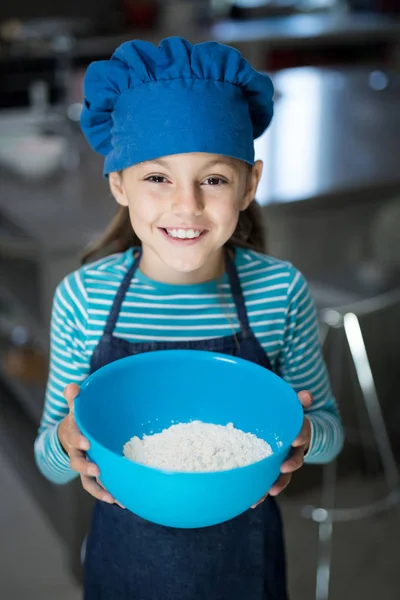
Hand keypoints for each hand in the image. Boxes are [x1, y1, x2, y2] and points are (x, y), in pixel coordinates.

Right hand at [58, 383, 123, 507]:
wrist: (70, 436)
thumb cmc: (79, 419)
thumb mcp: (76, 407)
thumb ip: (75, 397)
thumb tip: (72, 387)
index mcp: (73, 434)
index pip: (73, 436)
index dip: (78, 440)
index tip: (86, 442)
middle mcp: (76, 453)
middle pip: (77, 462)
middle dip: (86, 467)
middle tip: (97, 469)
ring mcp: (84, 466)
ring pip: (87, 480)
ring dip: (98, 488)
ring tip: (112, 496)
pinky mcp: (93, 475)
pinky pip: (97, 487)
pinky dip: (107, 494)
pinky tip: (122, 501)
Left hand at [252, 390, 312, 508]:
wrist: (290, 433)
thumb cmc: (288, 419)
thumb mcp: (292, 408)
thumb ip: (298, 402)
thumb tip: (307, 395)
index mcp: (299, 433)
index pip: (303, 434)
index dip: (300, 437)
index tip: (295, 439)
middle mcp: (294, 450)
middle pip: (295, 459)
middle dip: (290, 465)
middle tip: (283, 468)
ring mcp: (284, 463)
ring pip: (283, 476)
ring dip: (277, 484)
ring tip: (268, 492)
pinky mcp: (273, 472)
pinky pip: (269, 483)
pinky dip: (263, 492)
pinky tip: (253, 502)